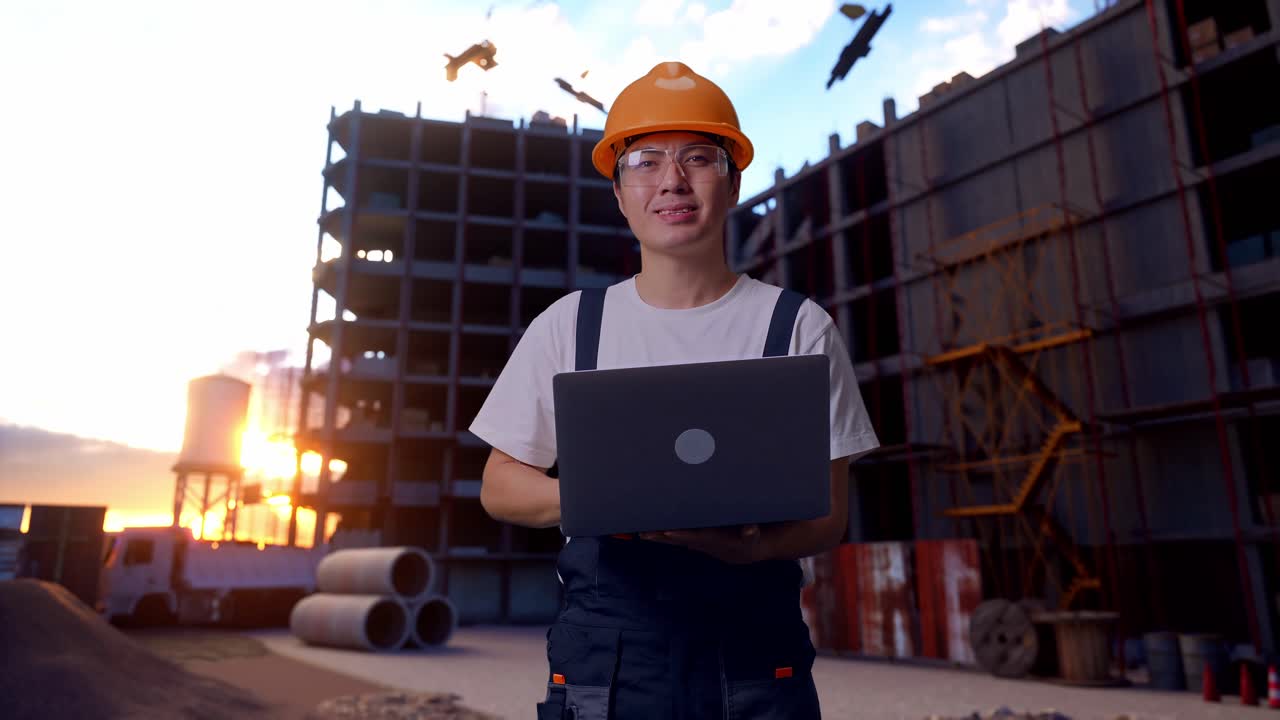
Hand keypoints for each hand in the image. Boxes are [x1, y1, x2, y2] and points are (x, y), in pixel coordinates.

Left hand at [639, 524, 763, 564]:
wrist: (748, 550)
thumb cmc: (752, 540)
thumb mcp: (755, 537)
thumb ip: (752, 533)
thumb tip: (751, 529)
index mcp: (716, 541)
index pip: (697, 537)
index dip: (684, 535)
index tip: (669, 533)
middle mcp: (703, 544)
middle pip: (680, 540)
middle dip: (662, 537)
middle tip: (645, 534)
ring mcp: (697, 543)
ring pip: (675, 540)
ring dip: (658, 538)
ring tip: (641, 534)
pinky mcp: (695, 540)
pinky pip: (677, 538)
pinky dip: (663, 536)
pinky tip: (651, 533)